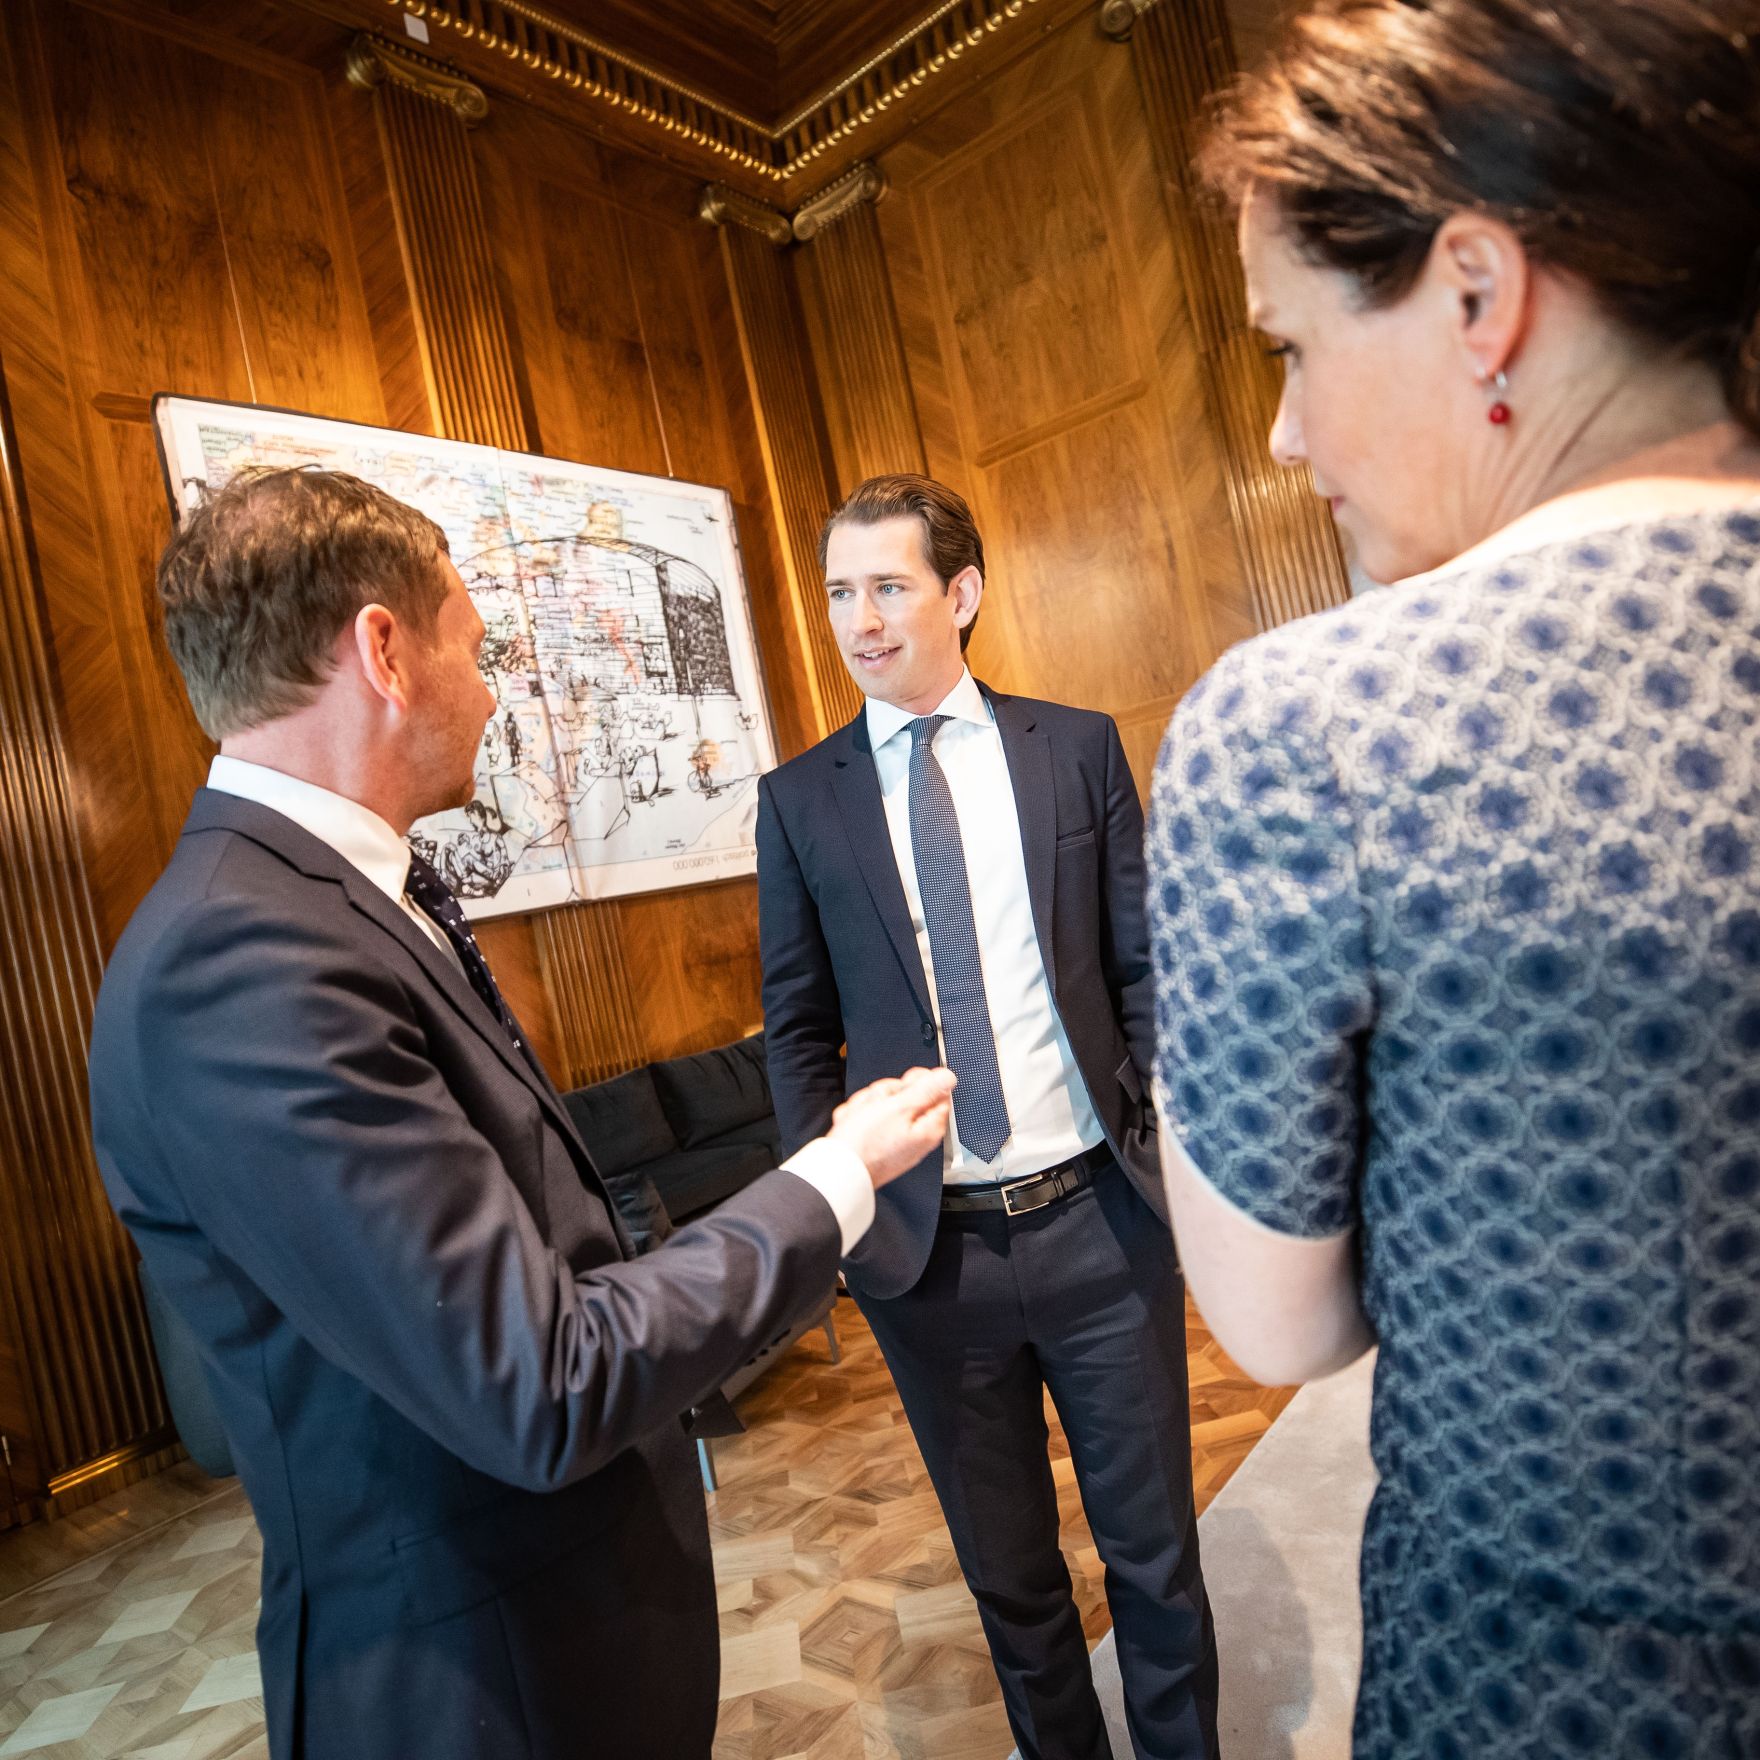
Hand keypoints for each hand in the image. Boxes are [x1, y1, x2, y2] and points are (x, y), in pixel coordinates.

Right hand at [828, 1066, 955, 1187]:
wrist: (836, 1170)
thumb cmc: (866, 1144)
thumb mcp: (899, 1108)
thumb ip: (927, 1090)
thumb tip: (948, 1078)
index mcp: (929, 1126)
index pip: (936, 1090)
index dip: (916, 1082)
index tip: (901, 1087)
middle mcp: (915, 1134)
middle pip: (907, 1094)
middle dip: (886, 1093)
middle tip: (877, 1105)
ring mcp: (896, 1138)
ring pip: (884, 1102)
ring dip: (868, 1104)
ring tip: (860, 1119)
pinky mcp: (878, 1141)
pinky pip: (870, 1117)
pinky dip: (859, 1117)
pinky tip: (854, 1126)